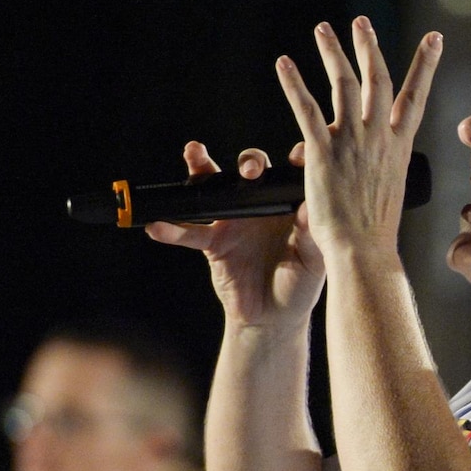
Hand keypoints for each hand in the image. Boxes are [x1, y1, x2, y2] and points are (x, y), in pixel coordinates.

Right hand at [146, 142, 325, 333]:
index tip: (300, 154)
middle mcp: (260, 206)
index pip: (292, 175)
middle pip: (250, 171)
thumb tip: (308, 209)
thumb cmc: (300, 286)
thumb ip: (309, 236)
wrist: (273, 318)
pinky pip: (190, 233)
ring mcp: (234, 221)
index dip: (297, 159)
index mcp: (288, 206)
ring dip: (200, 168)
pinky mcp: (214, 243)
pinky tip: (157, 226)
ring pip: (214, 188)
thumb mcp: (313, 262)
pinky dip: (172, 230)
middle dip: (250, 162)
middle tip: (250, 170)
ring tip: (192, 151)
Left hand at [274, 18, 440, 257]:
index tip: (434, 39)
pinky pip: (306, 109)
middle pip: (377, 80)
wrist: (363, 250)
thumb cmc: (375, 233)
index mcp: (399, 148)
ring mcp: (353, 142)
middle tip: (361, 22)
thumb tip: (372, 163)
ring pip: (344, 84)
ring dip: (333, 52)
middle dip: (369, 47)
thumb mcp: (388, 192)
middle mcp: (379, 138)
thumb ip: (379, 168)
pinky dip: (294, 84)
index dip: (425, 65)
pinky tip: (284, 64)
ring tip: (323, 29)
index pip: (415, 97)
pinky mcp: (324, 152)